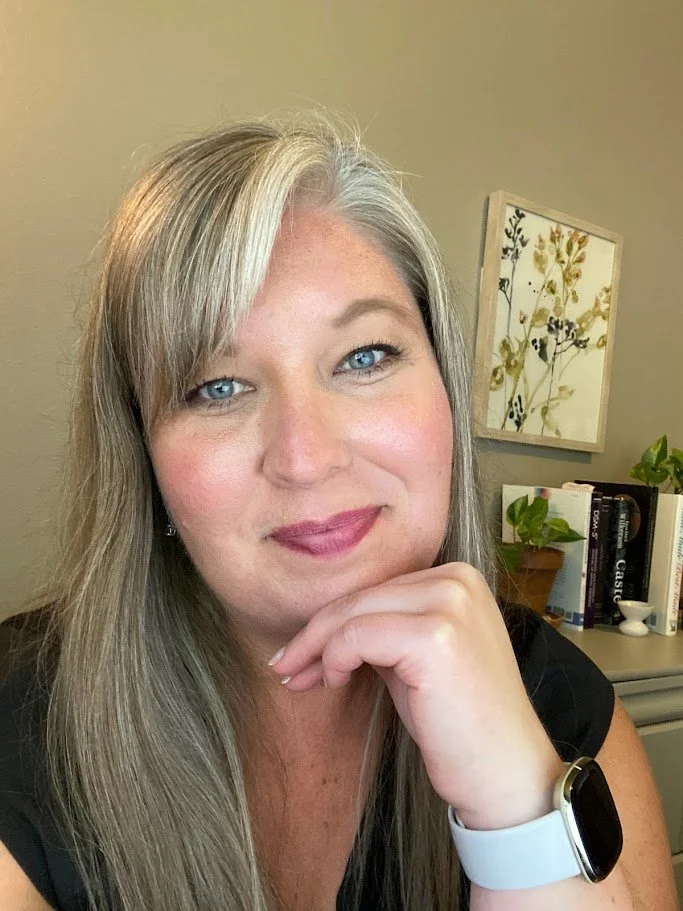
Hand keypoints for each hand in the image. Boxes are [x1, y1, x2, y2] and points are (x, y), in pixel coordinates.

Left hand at [268, 561, 564, 828]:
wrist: (505, 775)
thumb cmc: (459, 723)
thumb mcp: (417, 658)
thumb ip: (384, 628)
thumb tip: (322, 626)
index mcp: (458, 576)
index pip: (377, 588)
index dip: (332, 619)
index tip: (300, 651)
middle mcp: (458, 580)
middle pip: (361, 596)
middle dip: (314, 633)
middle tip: (284, 666)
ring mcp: (450, 605)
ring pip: (353, 614)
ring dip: (316, 649)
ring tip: (299, 679)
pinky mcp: (434, 637)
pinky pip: (356, 638)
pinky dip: (333, 660)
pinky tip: (331, 684)